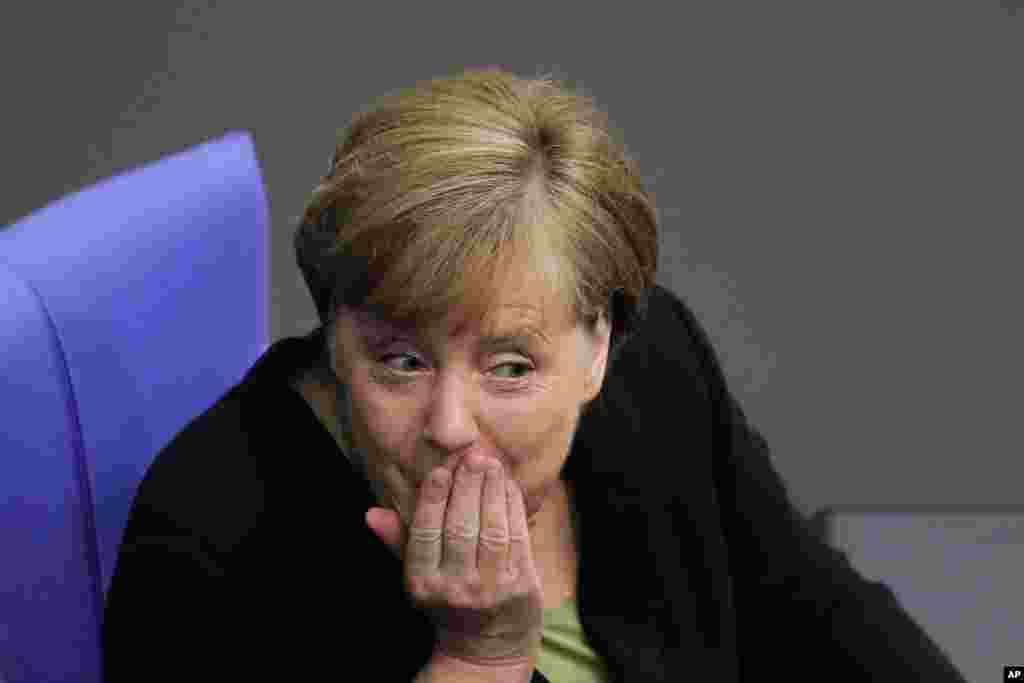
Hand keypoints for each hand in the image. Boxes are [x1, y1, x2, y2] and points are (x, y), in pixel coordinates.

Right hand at [366, 452, 543, 666]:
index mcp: (423, 583)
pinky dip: (513, 508)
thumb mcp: (418, 576)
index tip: (441, 469)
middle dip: (467, 487)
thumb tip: (371, 513)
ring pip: (490, 529)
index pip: (425, 534)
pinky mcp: (521, 586)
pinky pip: (517, 538)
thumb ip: (398, 541)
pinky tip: (508, 486)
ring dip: (492, 491)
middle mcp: (455, 587)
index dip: (433, 500)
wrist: (486, 648)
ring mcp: (490, 588)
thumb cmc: (448, 600)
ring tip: (490, 464)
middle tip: (472, 456)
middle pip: (460, 527)